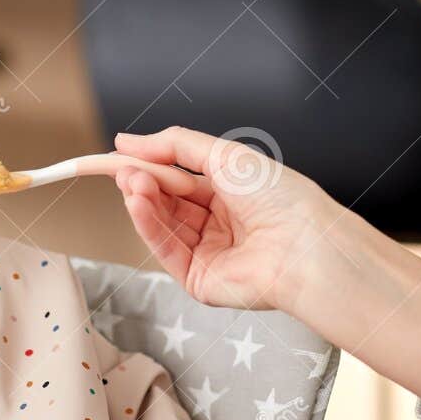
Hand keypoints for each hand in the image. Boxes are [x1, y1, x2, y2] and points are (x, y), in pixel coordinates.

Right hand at [113, 126, 346, 313]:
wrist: (303, 243)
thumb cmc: (280, 197)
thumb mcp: (224, 154)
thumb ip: (174, 145)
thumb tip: (126, 140)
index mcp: (230, 194)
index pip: (178, 179)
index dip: (149, 166)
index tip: (117, 154)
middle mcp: (219, 224)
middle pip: (167, 201)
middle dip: (143, 182)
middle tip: (123, 168)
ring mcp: (208, 253)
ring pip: (162, 224)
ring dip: (142, 201)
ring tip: (131, 182)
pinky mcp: (199, 279)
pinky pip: (166, 250)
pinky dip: (148, 225)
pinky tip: (137, 203)